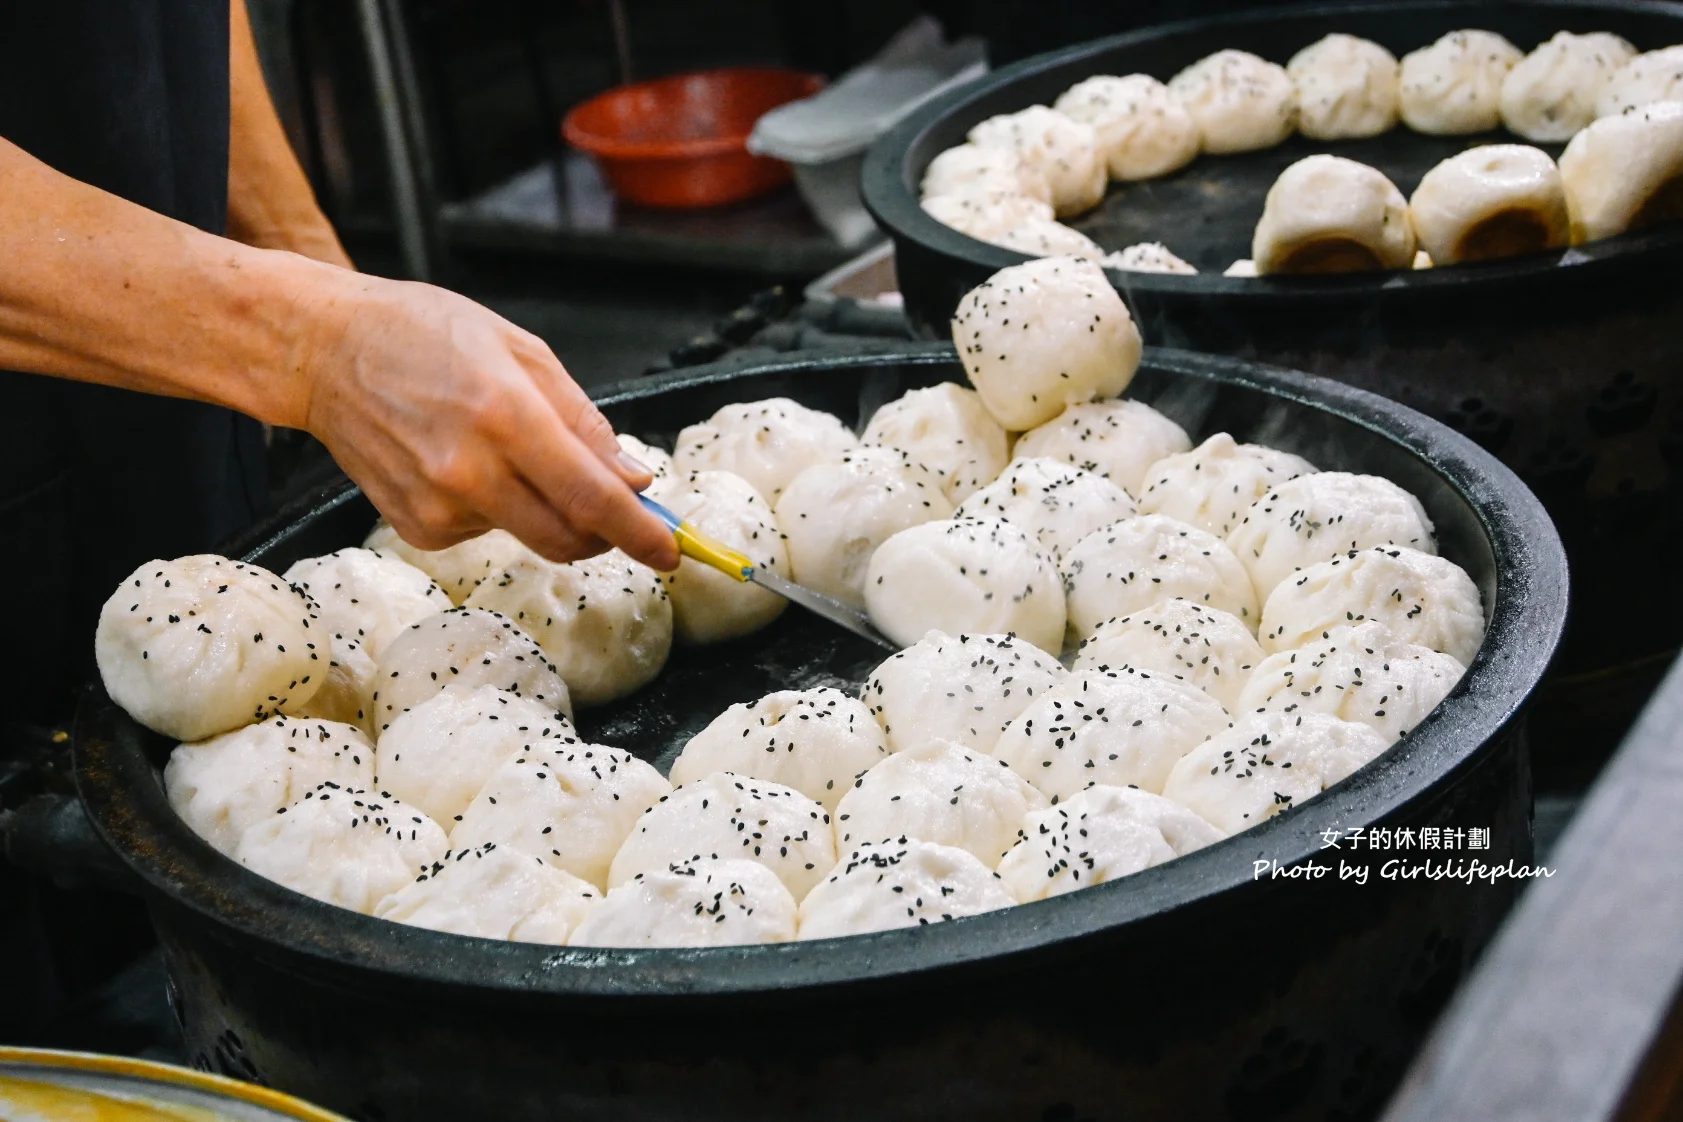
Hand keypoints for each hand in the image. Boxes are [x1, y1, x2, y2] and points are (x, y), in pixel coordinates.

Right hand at [294, 272, 679, 570]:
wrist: (322, 351)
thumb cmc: (421, 334)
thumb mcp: (520, 351)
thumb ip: (583, 421)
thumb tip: (633, 478)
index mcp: (505, 416)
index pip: (591, 498)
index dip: (640, 532)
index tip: (670, 550)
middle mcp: (469, 471)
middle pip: (567, 538)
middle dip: (606, 534)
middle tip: (618, 513)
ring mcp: (437, 506)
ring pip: (528, 535)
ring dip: (544, 509)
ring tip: (505, 449)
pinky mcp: (416, 527)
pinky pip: (486, 532)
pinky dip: (497, 508)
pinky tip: (462, 462)